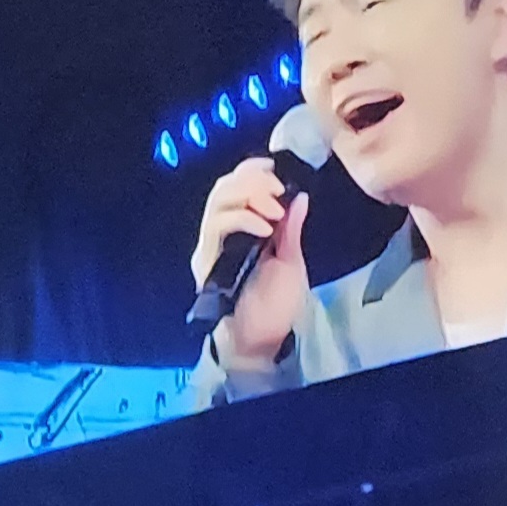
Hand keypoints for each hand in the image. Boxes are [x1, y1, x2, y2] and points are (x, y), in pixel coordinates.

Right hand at [190, 156, 309, 368]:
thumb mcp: (291, 259)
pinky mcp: (207, 261)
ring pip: (216, 202)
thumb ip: (290, 229)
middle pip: (222, 188)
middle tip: (277, 188)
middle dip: (251, 180)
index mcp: (242, 230)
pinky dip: (242, 219)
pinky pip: (217, 226)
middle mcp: (222, 235)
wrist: (262, 339)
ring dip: (248, 196)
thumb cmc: (277, 305)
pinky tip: (265, 227)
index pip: (236, 186)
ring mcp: (211, 247)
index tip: (273, 165)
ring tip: (274, 210)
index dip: (251, 170)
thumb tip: (300, 196)